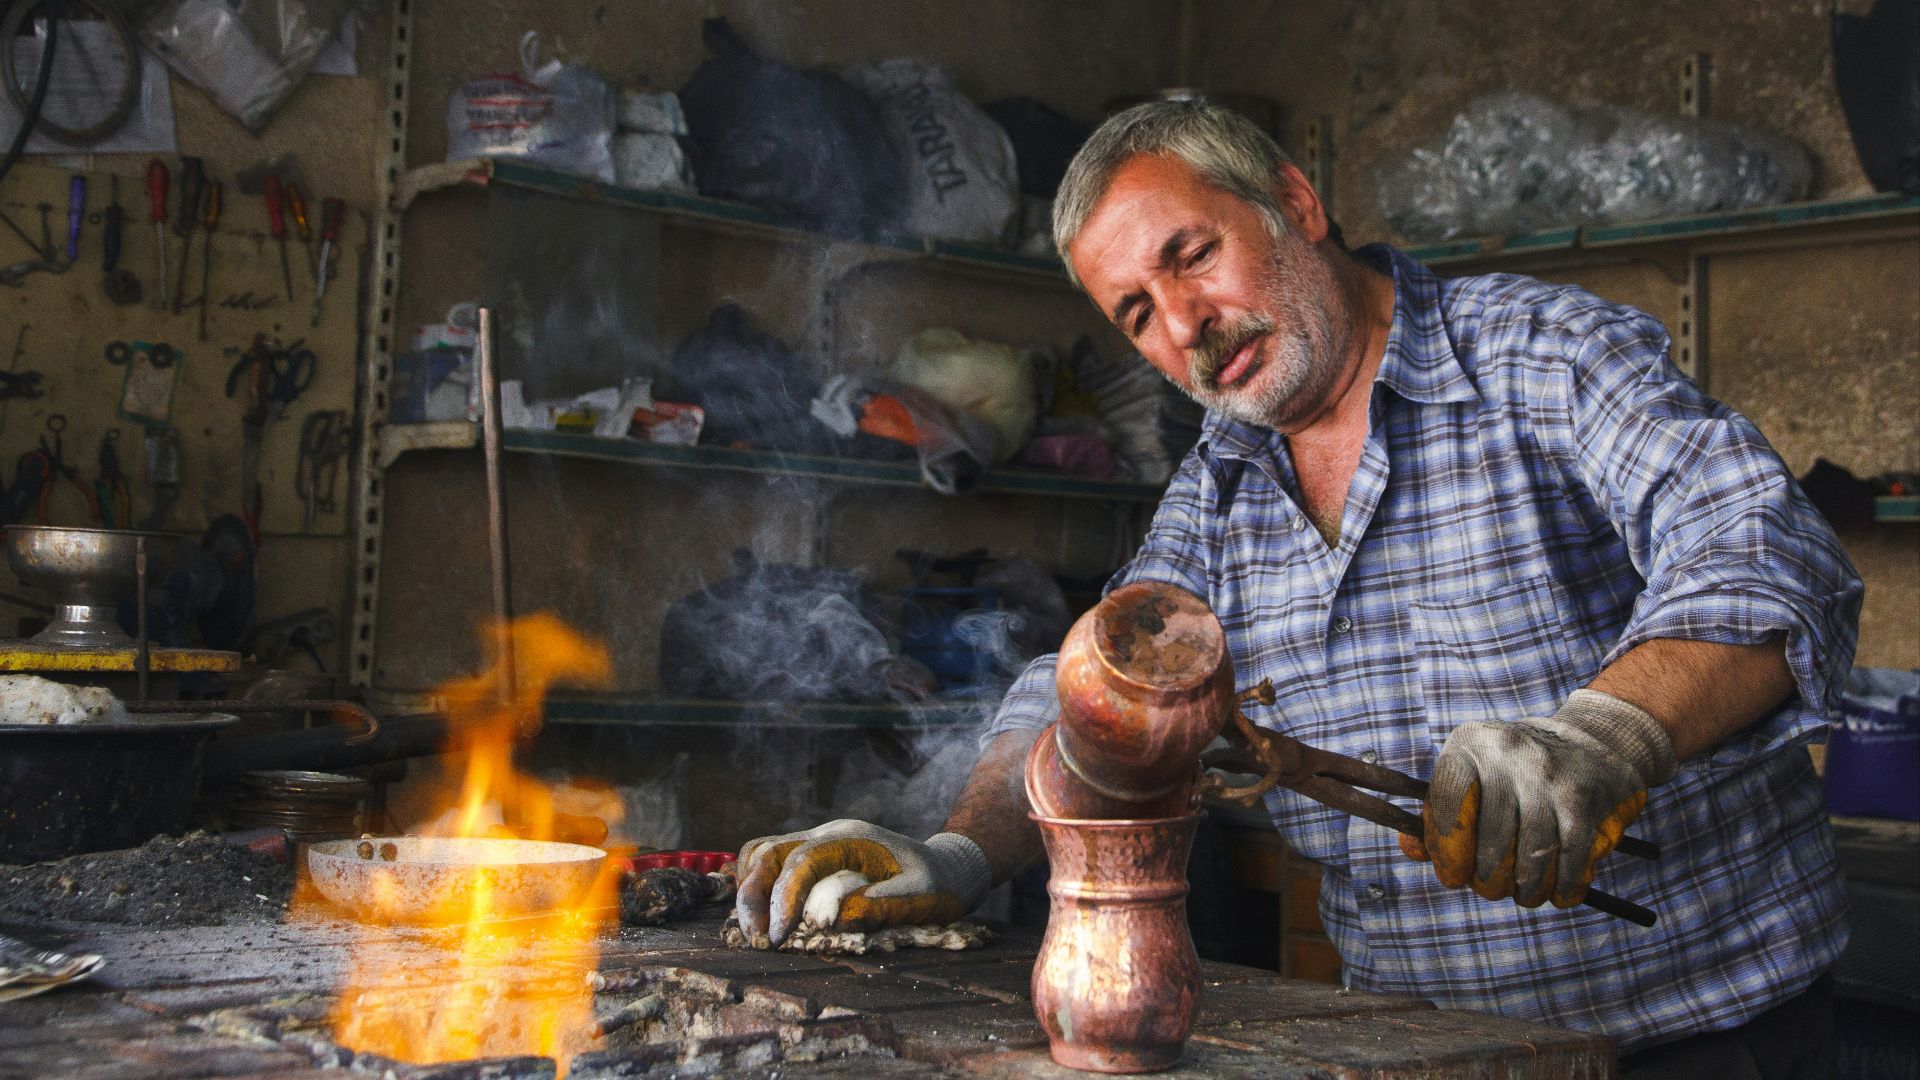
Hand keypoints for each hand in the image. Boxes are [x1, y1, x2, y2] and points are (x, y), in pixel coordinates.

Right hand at [733, 819, 990, 947]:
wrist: (946, 867)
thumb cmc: (936, 884)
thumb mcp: (921, 896)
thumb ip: (881, 906)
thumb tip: (833, 917)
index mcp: (852, 840)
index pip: (802, 862)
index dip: (784, 900)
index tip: (778, 938)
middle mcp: (828, 834)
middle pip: (770, 853)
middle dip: (754, 896)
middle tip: (758, 940)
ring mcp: (817, 841)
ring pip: (762, 852)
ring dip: (750, 889)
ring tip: (756, 930)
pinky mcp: (813, 856)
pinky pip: (770, 859)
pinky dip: (755, 883)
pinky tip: (761, 915)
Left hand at [1403, 689, 1674, 907]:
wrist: (1592, 741)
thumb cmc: (1514, 770)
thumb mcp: (1473, 774)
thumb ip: (1439, 813)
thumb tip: (1410, 849)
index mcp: (1469, 745)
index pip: (1447, 804)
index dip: (1447, 850)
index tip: (1453, 877)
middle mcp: (1507, 754)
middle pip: (1492, 842)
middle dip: (1489, 880)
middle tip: (1491, 888)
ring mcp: (1547, 775)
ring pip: (1533, 856)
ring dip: (1527, 889)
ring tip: (1524, 894)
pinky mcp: (1582, 798)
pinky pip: (1570, 858)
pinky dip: (1563, 885)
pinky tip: (1557, 894)